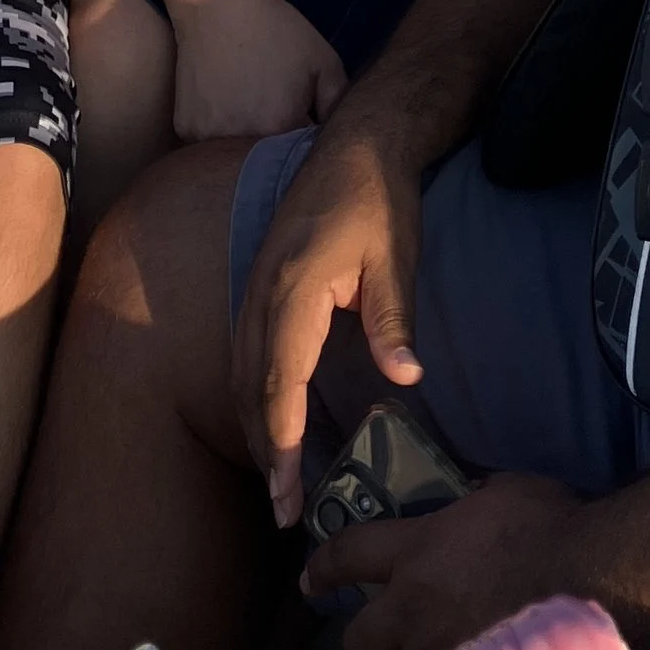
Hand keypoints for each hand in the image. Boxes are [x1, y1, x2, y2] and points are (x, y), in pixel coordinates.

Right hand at [171, 0, 347, 146]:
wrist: (217, 3)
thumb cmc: (276, 29)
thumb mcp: (324, 60)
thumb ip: (339, 104)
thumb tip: (337, 140)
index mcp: (280, 129)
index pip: (298, 157)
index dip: (302, 140)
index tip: (301, 119)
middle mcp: (240, 142)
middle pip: (263, 161)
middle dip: (273, 145)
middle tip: (273, 108)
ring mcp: (207, 139)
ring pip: (233, 155)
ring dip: (243, 141)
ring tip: (247, 103)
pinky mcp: (184, 130)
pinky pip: (207, 144)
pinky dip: (216, 131)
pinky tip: (222, 102)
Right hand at [231, 110, 425, 528]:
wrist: (361, 137)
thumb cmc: (381, 195)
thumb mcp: (397, 254)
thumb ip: (393, 316)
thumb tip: (405, 378)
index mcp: (294, 287)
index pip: (280, 381)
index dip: (280, 442)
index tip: (286, 493)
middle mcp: (263, 290)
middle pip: (252, 386)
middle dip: (264, 450)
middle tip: (284, 512)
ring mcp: (257, 283)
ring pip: (245, 371)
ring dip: (257, 426)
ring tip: (278, 481)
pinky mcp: (263, 281)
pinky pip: (250, 350)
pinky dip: (258, 394)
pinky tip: (275, 420)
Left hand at [302, 476, 584, 649]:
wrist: (594, 575)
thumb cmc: (550, 523)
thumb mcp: (500, 492)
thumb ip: (471, 508)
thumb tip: (472, 510)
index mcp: (418, 550)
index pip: (349, 555)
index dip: (325, 568)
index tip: (313, 582)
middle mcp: (414, 608)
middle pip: (359, 642)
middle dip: (371, 642)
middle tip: (394, 641)